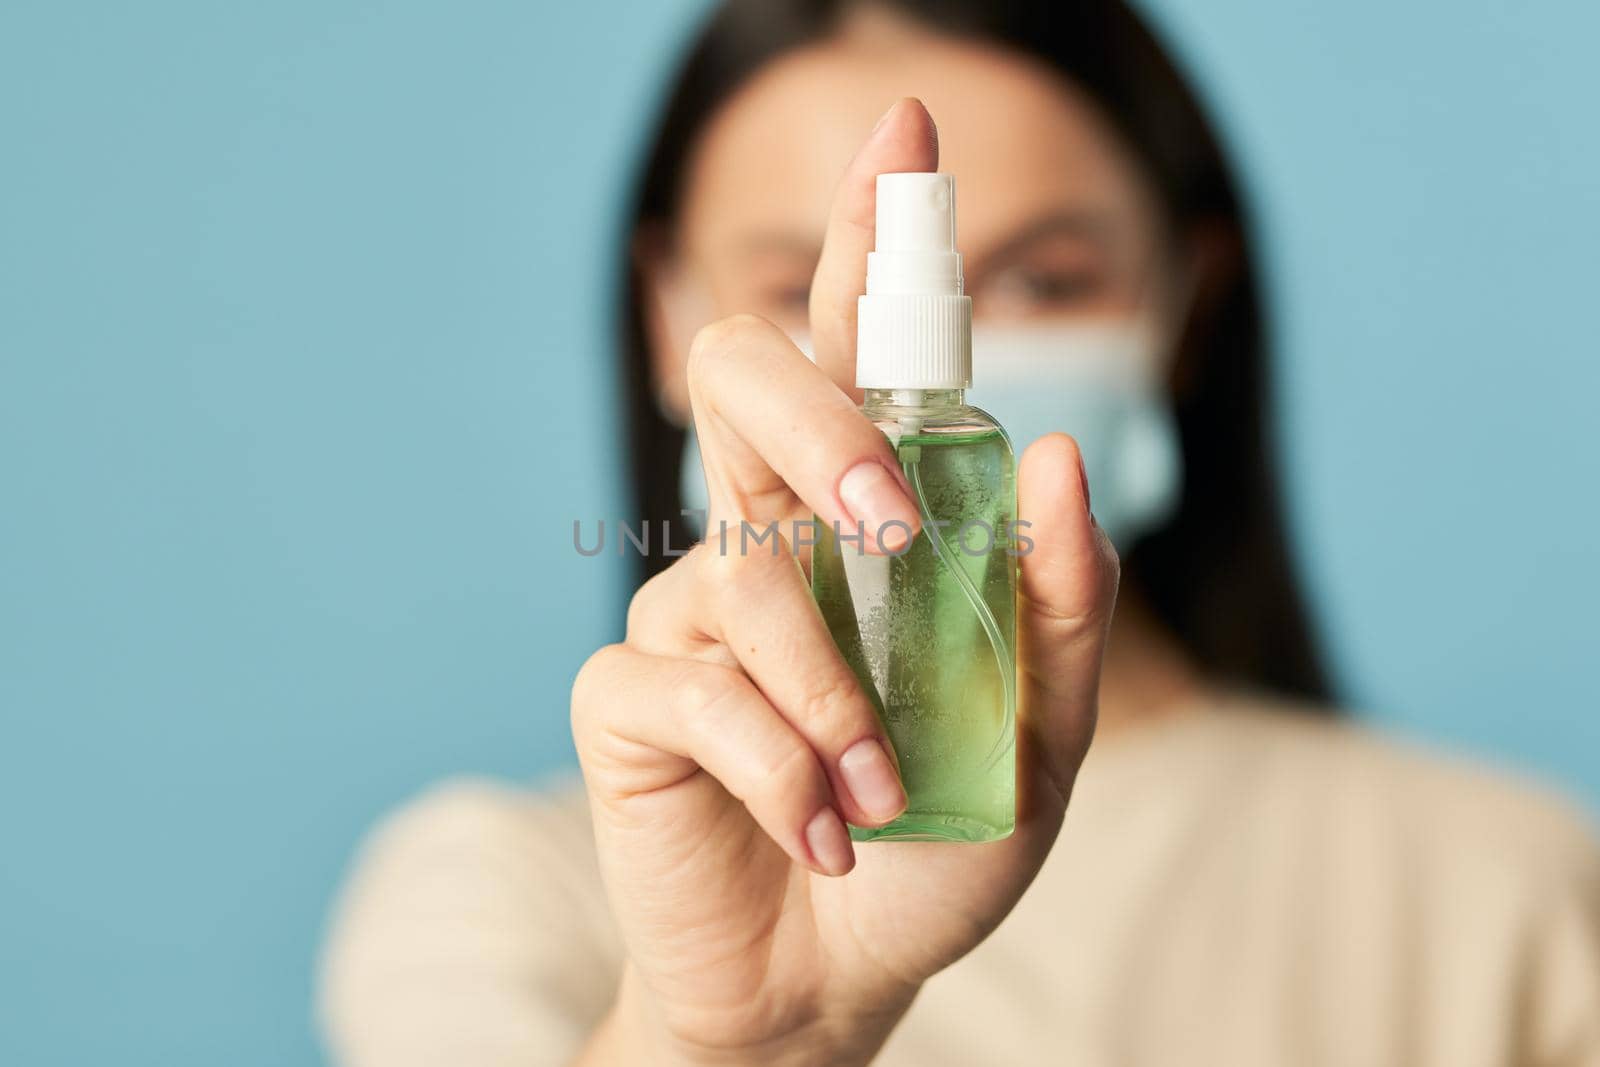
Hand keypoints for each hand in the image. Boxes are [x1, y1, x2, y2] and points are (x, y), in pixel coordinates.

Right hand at [571, 99, 1118, 1066]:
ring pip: (742, 570)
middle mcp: (766, 535)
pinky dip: (775, 761)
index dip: (872, 237)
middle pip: (743, 374)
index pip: (859, 351)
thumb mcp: (1040, 733)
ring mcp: (686, 605)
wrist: (835, 979)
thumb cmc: (939, 841)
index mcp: (865, 524)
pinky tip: (815, 831)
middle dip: (818, 413)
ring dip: (836, 693)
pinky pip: (692, 682)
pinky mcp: (626, 691)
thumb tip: (1047, 458)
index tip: (905, 122)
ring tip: (884, 793)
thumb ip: (1054, 604)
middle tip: (891, 520)